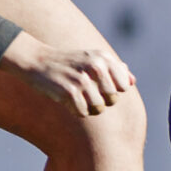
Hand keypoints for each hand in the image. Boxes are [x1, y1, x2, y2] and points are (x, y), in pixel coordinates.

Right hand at [0, 33, 133, 116]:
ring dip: (88, 108)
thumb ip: (115, 69)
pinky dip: (76, 110)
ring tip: (78, 98)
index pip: (125, 86)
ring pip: (99, 108)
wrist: (37, 60)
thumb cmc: (69, 63)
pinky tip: (68, 101)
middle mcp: (96, 67)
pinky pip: (83, 112)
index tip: (100, 86)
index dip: (114, 91)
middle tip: (87, 94)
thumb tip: (133, 81)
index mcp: (104, 58)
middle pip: (113, 100)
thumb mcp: (93, 59)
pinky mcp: (69, 91)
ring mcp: (82, 79)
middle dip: (102, 101)